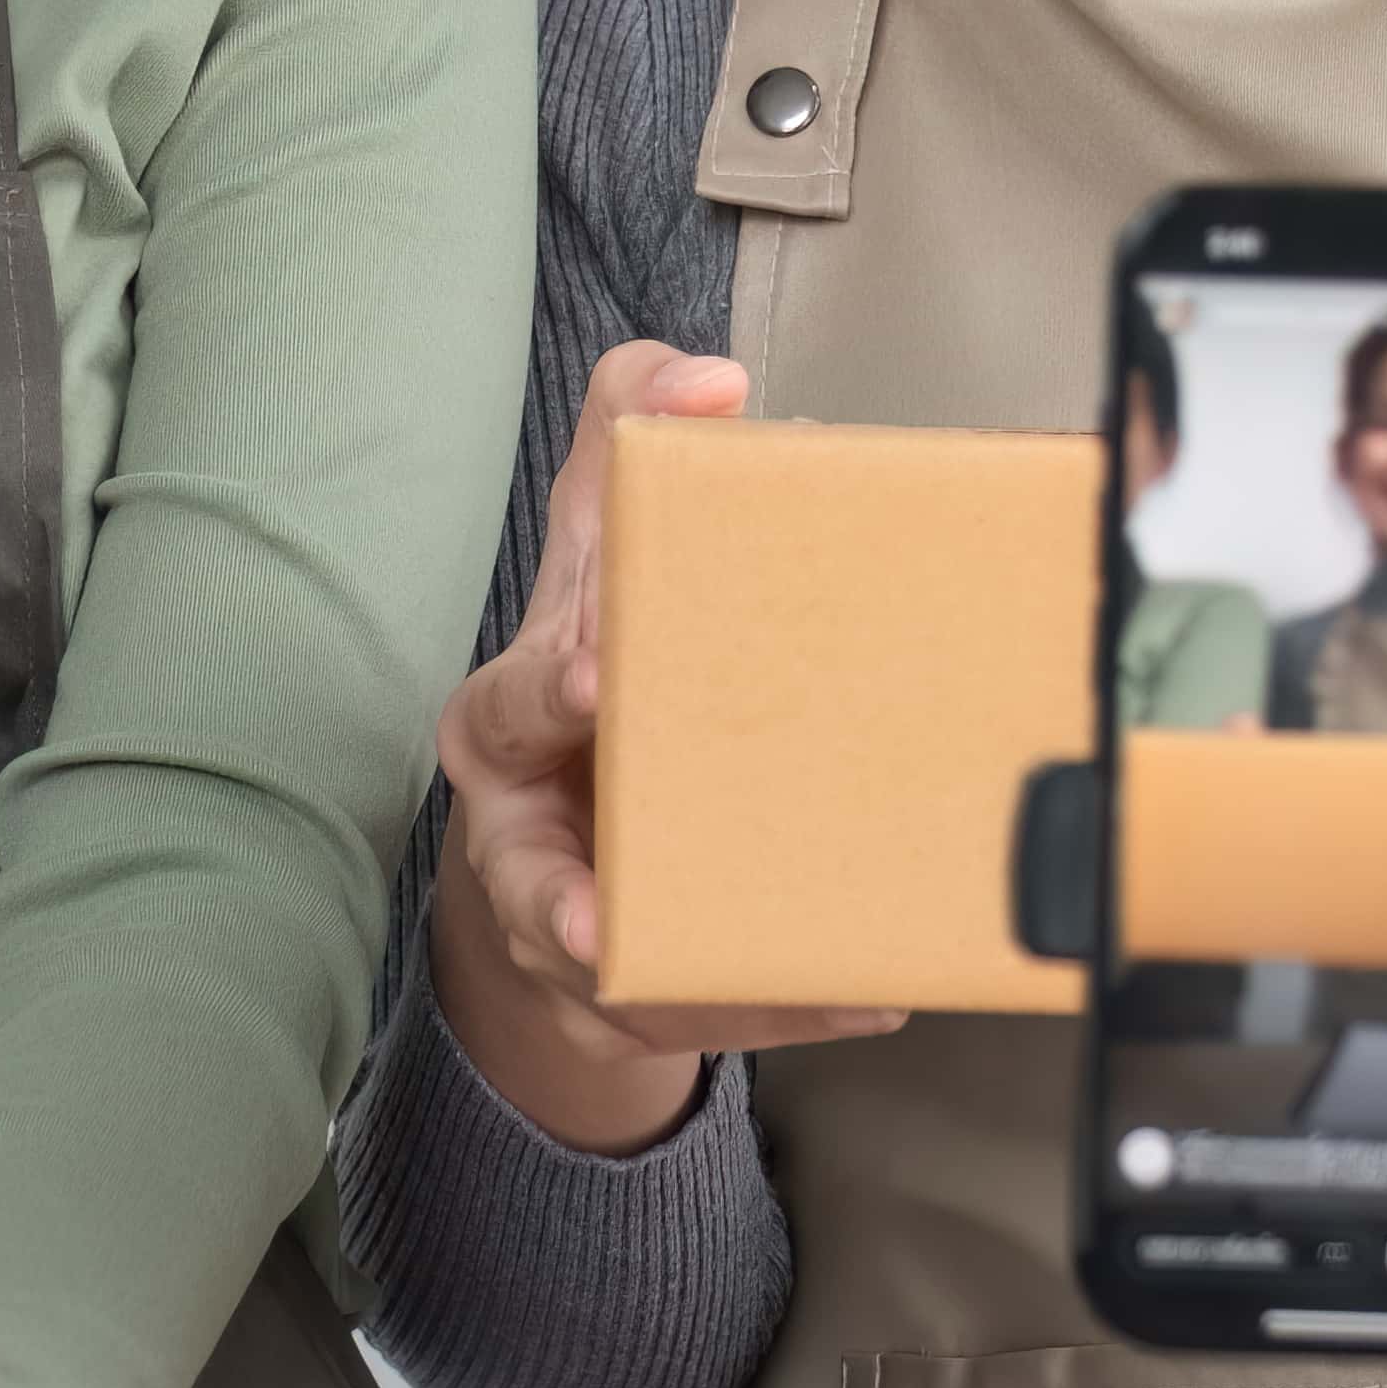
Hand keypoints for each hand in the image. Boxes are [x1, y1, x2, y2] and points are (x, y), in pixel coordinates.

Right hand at [422, 342, 912, 1154]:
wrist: (581, 795)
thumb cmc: (601, 649)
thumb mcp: (603, 530)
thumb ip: (633, 425)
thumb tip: (710, 376)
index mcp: (509, 717)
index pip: (511, 703)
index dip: (549, 688)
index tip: (594, 672)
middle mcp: (526, 831)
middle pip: (534, 880)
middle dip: (564, 902)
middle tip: (598, 921)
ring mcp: (578, 922)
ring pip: (624, 977)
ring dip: (700, 986)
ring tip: (796, 982)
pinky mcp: (640, 988)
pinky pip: (712, 1011)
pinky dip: (791, 1003)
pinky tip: (878, 987)